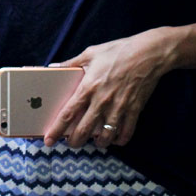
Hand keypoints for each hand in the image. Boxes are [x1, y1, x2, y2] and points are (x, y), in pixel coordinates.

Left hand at [42, 27, 176, 148]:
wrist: (147, 54)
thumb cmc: (117, 51)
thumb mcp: (90, 53)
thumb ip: (71, 63)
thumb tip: (54, 67)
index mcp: (88, 87)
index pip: (67, 114)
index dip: (56, 130)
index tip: (48, 140)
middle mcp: (101, 101)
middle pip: (83, 130)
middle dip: (75, 142)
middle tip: (71, 143)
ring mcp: (119, 108)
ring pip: (105, 136)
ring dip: (98, 143)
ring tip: (94, 141)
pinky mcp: (134, 111)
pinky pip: (126, 133)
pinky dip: (119, 140)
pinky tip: (114, 138)